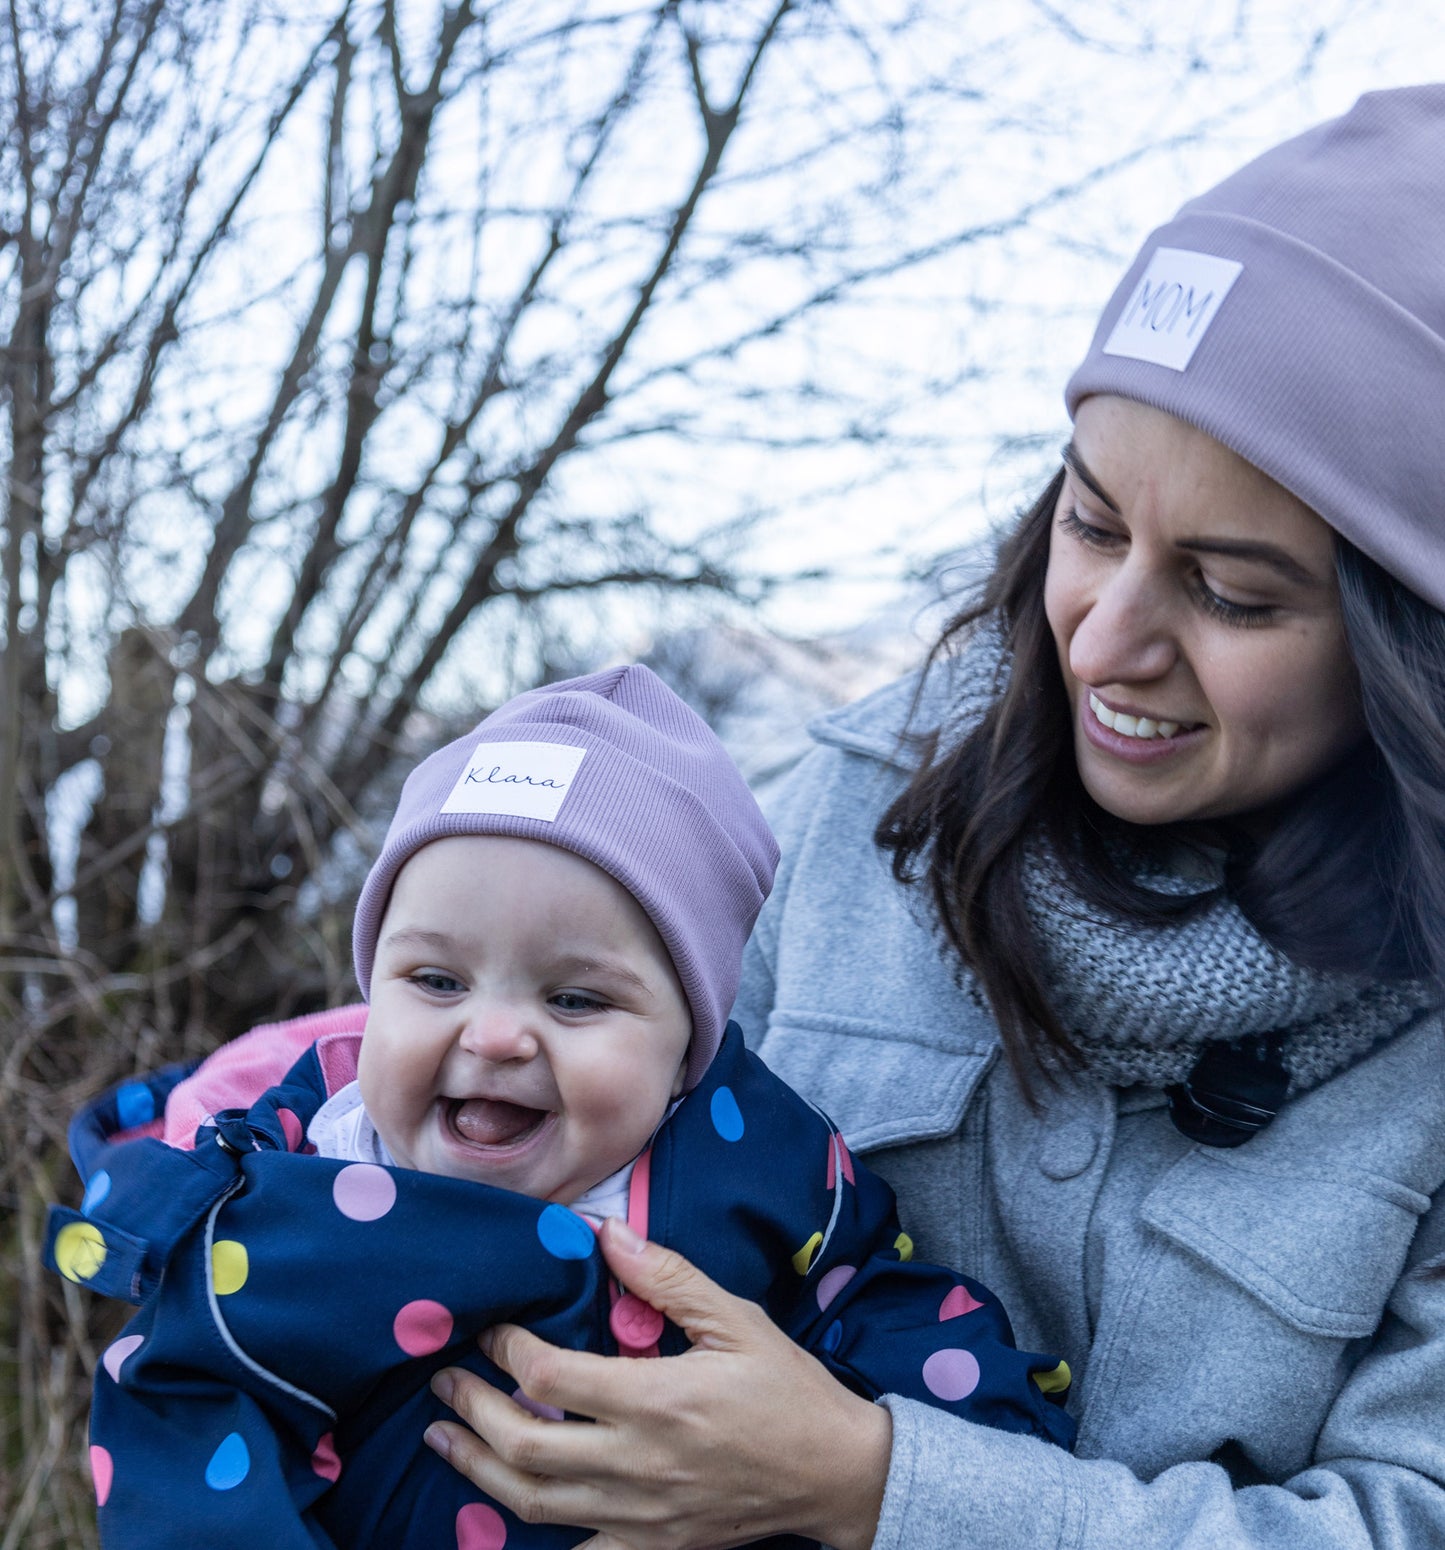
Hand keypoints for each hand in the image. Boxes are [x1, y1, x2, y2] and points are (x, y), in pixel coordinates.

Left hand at [424, 1217, 891, 1549]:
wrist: (836, 1474)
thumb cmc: (788, 1390)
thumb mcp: (737, 1320)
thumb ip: (668, 1278)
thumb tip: (605, 1236)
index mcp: (660, 1400)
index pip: (551, 1377)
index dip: (507, 1350)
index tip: (489, 1327)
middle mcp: (640, 1463)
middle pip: (526, 1445)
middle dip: (471, 1409)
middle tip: (441, 1381)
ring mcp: (640, 1513)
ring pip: (535, 1502)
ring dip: (478, 1468)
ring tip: (442, 1438)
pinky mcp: (650, 1545)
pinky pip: (576, 1549)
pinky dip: (530, 1531)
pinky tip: (500, 1508)